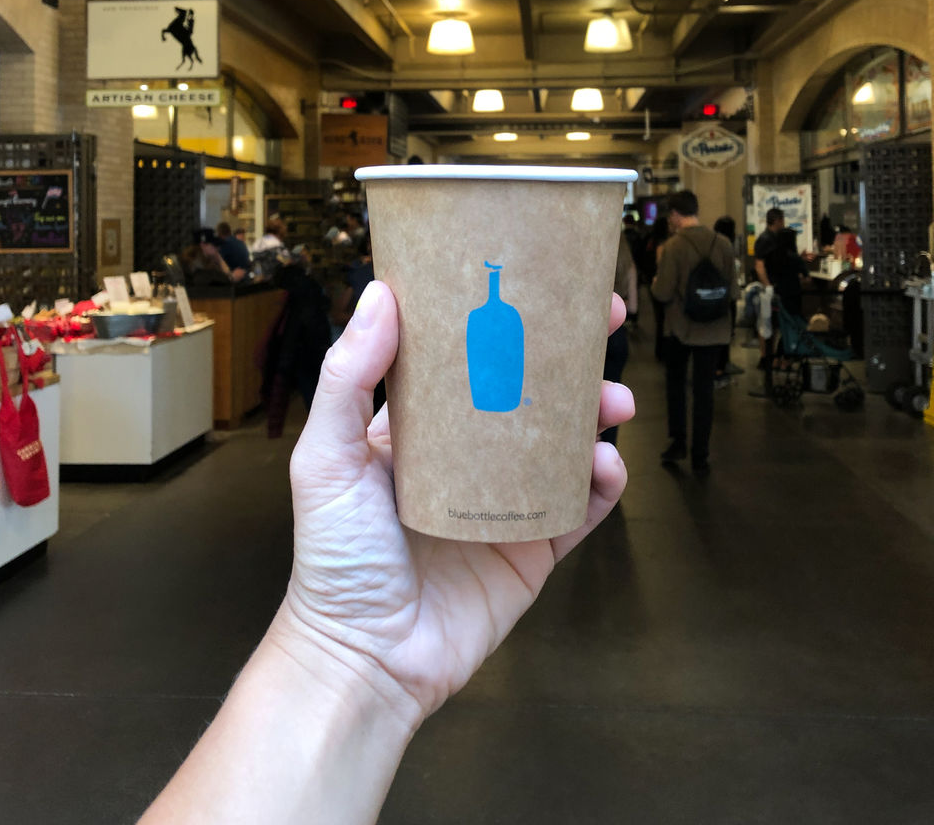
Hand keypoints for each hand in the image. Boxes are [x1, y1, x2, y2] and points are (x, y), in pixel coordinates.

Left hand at [272, 281, 632, 728]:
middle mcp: (467, 457)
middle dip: (572, 353)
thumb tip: (380, 293)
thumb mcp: (327, 458)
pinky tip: (604, 465)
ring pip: (565, 441)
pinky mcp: (532, 549)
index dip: (505, 317)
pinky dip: (601, 482)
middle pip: (530, 389)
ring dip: (597, 413)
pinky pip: (580, 507)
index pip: (470, 355)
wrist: (364, 660)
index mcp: (420, 427)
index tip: (538, 280)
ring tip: (613, 401)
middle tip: (606, 320)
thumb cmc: (333, 558)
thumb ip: (346, 378)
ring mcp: (504, 502)